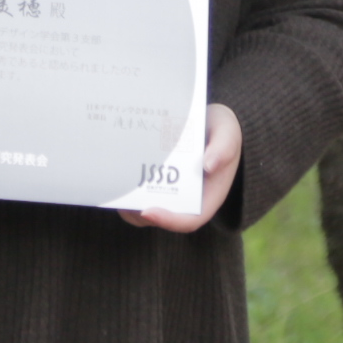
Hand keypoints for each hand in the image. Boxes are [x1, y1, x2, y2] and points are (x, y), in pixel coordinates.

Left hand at [121, 105, 243, 234]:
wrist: (209, 121)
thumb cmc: (221, 130)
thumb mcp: (228, 132)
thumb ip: (224, 146)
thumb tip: (209, 165)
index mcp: (208, 196)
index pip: (189, 220)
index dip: (168, 221)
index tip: (148, 211)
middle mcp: (187, 199)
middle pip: (160, 216)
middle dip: (138, 211)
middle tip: (121, 194)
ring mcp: (169, 192)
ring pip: (144, 207)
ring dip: (128, 200)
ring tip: (115, 182)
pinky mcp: (156, 180)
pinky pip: (138, 191)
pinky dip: (127, 186)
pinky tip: (117, 170)